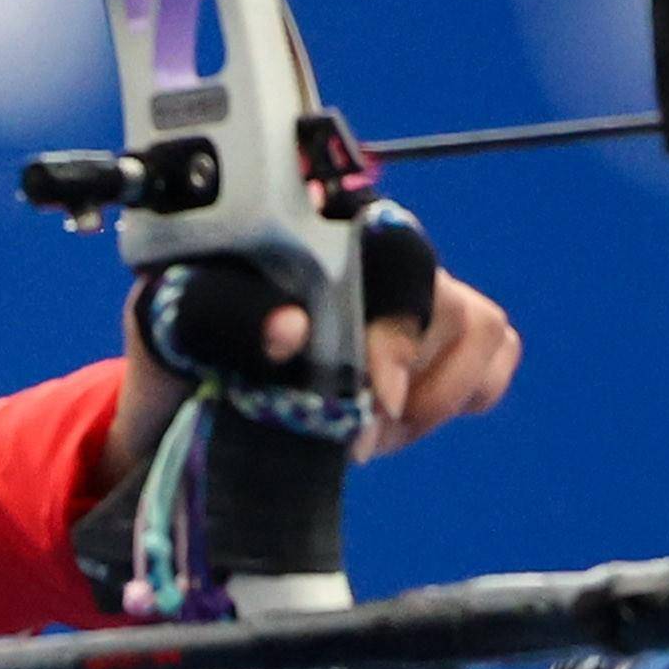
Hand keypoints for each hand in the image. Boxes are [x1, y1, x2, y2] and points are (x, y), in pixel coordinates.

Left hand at [102, 262, 519, 489]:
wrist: (177, 406)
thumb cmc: (177, 349)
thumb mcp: (173, 327)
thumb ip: (221, 316)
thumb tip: (292, 330)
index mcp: (316, 233)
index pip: (399, 254)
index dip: (400, 332)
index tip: (375, 398)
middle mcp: (376, 256)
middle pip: (450, 305)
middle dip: (409, 386)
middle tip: (352, 435)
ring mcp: (411, 298)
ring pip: (482, 332)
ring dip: (435, 398)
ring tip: (368, 431)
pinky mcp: (437, 342)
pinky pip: (495, 355)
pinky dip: (463, 395)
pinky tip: (398, 421)